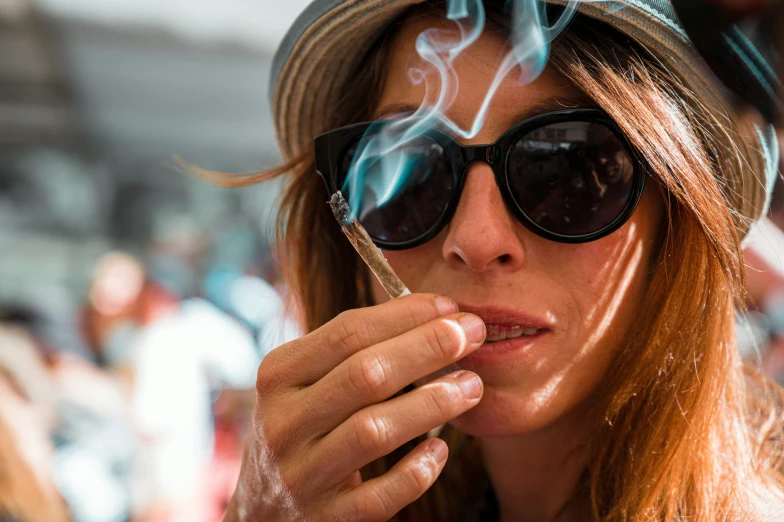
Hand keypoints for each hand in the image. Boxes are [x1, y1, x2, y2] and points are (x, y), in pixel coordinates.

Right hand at [223, 294, 485, 521]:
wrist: (262, 509)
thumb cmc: (301, 429)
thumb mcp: (305, 384)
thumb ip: (351, 353)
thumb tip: (432, 317)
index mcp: (278, 375)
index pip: (347, 332)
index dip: (404, 315)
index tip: (449, 305)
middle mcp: (283, 422)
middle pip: (365, 374)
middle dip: (427, 348)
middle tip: (473, 332)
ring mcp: (301, 474)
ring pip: (374, 431)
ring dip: (432, 403)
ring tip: (471, 385)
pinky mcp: (325, 518)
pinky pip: (379, 495)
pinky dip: (415, 471)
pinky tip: (441, 450)